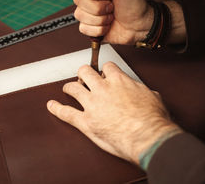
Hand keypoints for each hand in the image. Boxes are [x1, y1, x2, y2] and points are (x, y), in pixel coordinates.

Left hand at [47, 62, 178, 163]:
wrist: (147, 136)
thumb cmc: (153, 119)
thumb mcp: (153, 97)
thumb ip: (142, 91)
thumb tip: (144, 92)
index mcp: (119, 81)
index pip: (107, 67)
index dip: (105, 70)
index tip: (105, 74)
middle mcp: (103, 89)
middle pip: (85, 71)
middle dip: (84, 73)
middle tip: (84, 77)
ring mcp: (92, 104)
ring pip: (73, 88)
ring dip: (69, 87)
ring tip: (68, 88)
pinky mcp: (86, 122)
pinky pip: (66, 113)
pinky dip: (56, 109)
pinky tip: (52, 105)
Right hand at [73, 0, 153, 44]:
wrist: (140, 25)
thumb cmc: (134, 1)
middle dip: (99, 6)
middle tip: (112, 6)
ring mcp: (88, 11)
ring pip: (79, 14)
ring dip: (101, 19)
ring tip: (112, 16)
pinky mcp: (88, 26)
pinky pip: (83, 28)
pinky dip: (98, 29)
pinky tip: (107, 26)